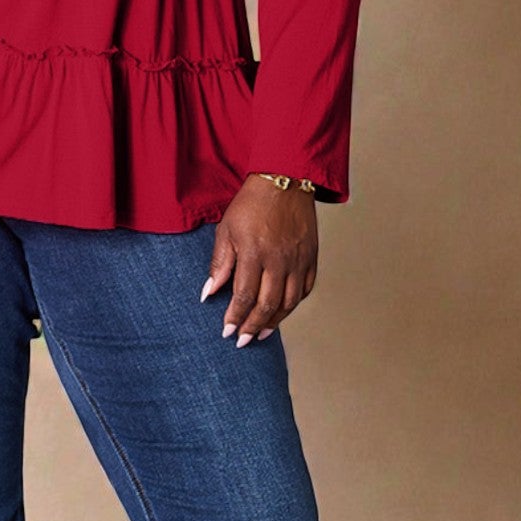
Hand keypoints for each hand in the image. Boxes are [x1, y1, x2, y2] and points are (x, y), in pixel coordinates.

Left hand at [201, 175, 318, 345]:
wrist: (285, 180)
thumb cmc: (251, 203)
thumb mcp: (226, 229)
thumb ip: (219, 263)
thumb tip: (209, 293)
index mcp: (254, 252)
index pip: (244, 295)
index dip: (235, 317)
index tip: (227, 331)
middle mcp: (279, 259)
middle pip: (267, 304)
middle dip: (252, 326)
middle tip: (242, 340)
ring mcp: (298, 259)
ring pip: (289, 302)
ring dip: (274, 322)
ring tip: (260, 333)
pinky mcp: (311, 257)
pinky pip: (305, 289)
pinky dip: (293, 304)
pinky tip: (282, 312)